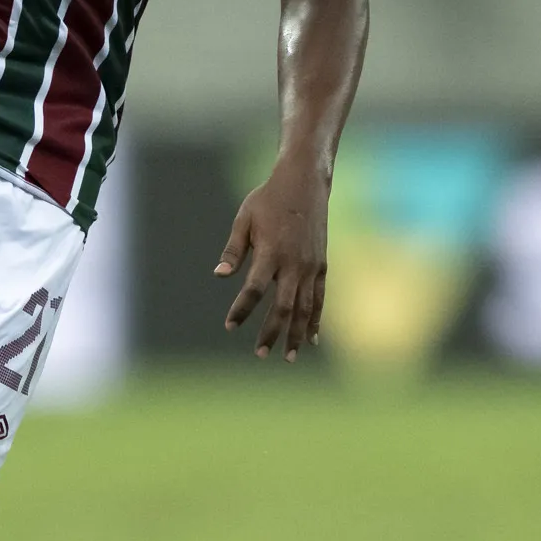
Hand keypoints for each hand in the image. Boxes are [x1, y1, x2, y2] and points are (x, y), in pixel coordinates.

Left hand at [215, 160, 329, 359]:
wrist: (306, 183)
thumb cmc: (269, 200)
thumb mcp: (244, 219)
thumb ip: (234, 249)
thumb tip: (219, 275)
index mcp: (271, 252)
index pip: (254, 289)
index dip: (241, 309)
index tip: (229, 325)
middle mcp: (294, 264)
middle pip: (283, 307)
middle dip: (271, 333)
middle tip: (259, 353)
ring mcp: (311, 267)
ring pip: (304, 308)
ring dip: (295, 334)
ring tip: (287, 357)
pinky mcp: (322, 266)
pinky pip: (319, 299)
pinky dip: (315, 320)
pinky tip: (310, 339)